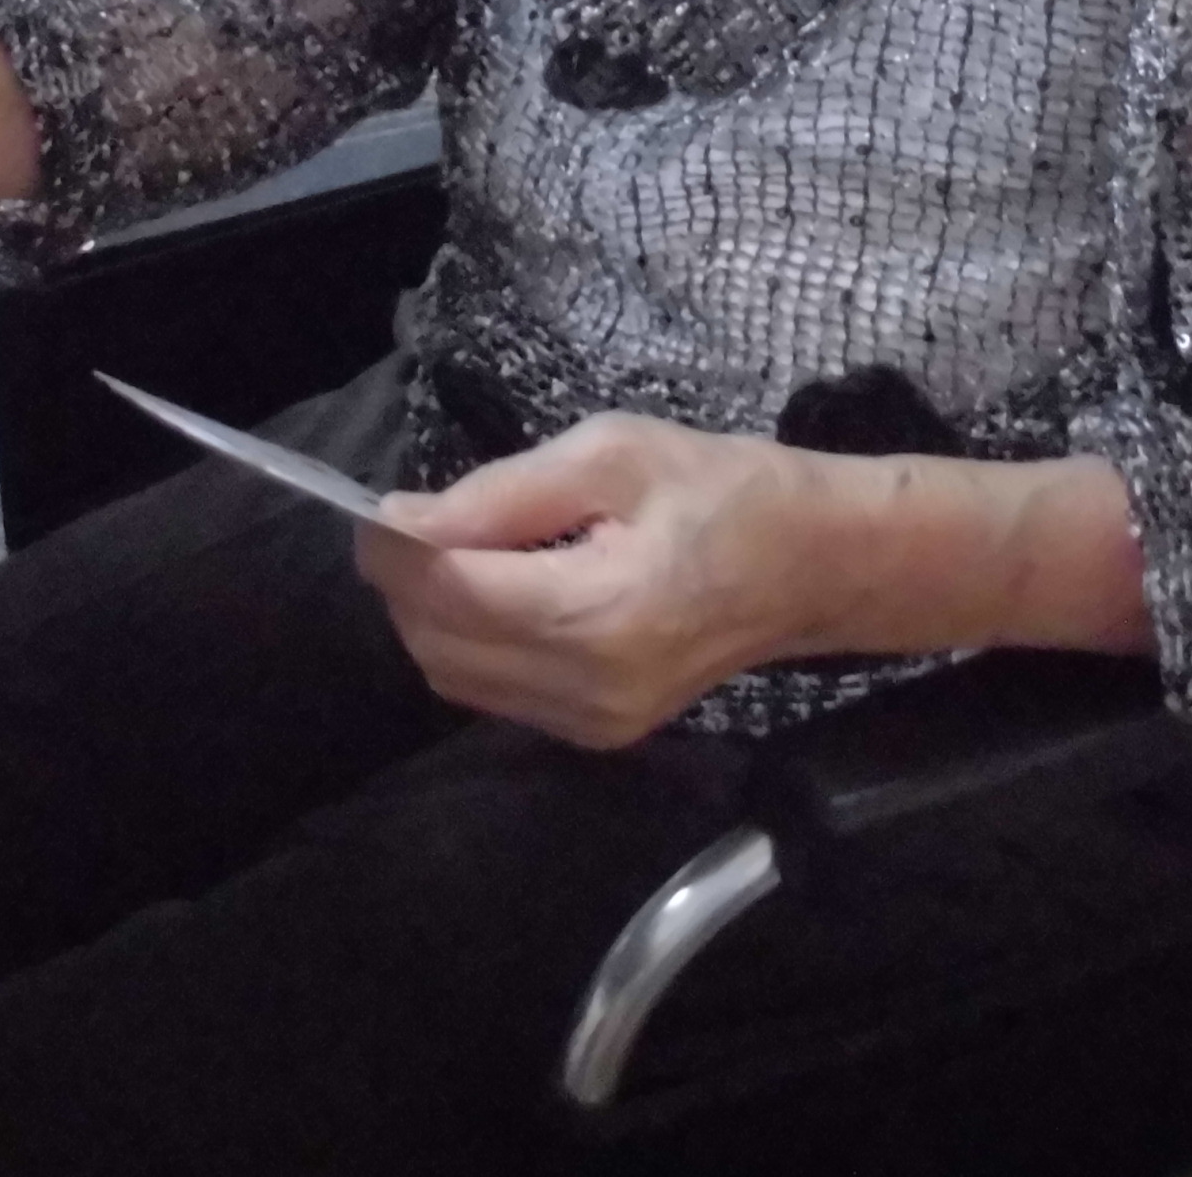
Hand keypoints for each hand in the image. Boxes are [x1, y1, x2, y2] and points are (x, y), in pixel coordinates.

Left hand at [358, 415, 831, 748]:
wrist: (817, 566)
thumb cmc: (724, 489)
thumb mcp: (611, 455)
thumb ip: (499, 494)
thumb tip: (401, 522)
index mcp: (596, 614)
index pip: (448, 594)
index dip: (393, 550)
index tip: (374, 506)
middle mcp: (588, 689)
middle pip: (438, 646)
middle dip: (407, 584)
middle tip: (418, 520)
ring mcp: (594, 725)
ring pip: (456, 679)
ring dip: (434, 616)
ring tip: (461, 551)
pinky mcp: (599, 736)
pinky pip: (496, 695)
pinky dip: (474, 644)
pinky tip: (501, 591)